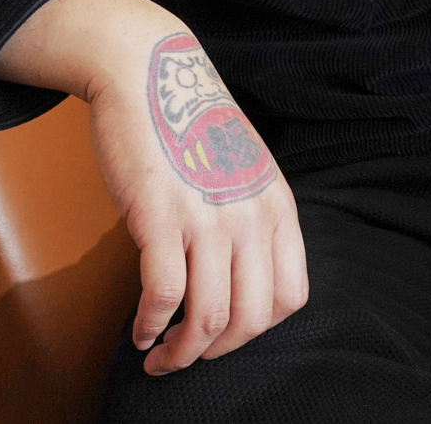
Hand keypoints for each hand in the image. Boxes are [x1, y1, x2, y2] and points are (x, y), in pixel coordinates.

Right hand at [84, 27, 308, 375]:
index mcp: (277, 206)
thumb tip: (235, 282)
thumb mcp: (243, 171)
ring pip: (209, 317)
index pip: (291, 297)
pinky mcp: (161, 215)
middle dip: (217, 352)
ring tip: (159, 357)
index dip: (257, 330)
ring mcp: (209, 216)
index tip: (227, 337)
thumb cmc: (190, 126)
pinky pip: (164, 294)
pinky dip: (150, 325)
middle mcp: (252, 215)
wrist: (150, 72)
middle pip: (252, 318)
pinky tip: (139, 331)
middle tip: (188, 358)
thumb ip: (249, 221)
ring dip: (182, 353)